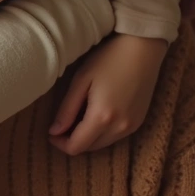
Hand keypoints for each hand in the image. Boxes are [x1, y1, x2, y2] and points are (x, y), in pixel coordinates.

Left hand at [48, 34, 166, 154]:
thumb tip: (54, 132)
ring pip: (103, 143)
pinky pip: (116, 136)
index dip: (60, 143)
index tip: (51, 132)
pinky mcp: (140, 121)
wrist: (144, 47)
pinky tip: (97, 113)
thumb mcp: (82, 80)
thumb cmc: (109, 58)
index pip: (77, 147)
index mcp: (102, 117)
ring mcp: (133, 126)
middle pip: (90, 148)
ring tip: (79, 116)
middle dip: (73, 140)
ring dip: (89, 137)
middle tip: (62, 123)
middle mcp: (120, 128)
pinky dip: (103, 132)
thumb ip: (67, 109)